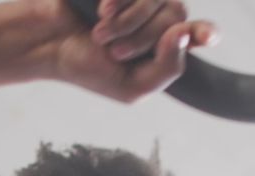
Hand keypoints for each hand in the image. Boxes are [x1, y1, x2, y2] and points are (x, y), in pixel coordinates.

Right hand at [25, 0, 219, 102]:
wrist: (48, 42)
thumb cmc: (88, 66)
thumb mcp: (131, 88)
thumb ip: (166, 69)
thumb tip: (182, 34)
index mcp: (165, 45)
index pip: (199, 34)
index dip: (206, 32)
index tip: (206, 36)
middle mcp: (159, 15)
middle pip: (177, 16)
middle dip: (143, 39)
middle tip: (115, 52)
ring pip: (158, 1)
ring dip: (127, 24)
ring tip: (100, 35)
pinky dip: (117, 4)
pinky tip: (101, 12)